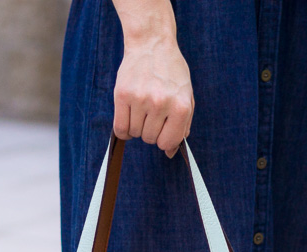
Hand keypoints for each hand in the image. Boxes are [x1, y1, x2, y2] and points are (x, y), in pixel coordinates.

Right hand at [113, 34, 193, 157]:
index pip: (168, 142)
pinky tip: (129, 119)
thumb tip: (170, 152)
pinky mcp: (122, 94)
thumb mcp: (186, 96)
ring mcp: (140, 99)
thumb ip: (183, 125)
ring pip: (135, 133)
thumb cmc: (172, 72)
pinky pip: (119, 127)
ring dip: (137, 128)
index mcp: (180, 106)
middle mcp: (161, 104)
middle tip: (152, 115)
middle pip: (150, 139)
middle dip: (151, 132)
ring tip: (142, 111)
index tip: (163, 132)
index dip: (165, 141)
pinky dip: (123, 130)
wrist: (152, 43)